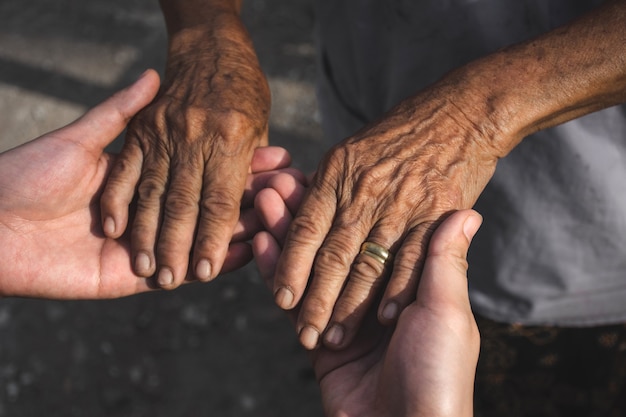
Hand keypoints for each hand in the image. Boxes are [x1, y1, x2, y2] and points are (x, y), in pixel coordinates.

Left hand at [0, 69, 288, 298]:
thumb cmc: (28, 175)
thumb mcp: (82, 139)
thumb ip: (121, 114)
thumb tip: (154, 76)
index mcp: (142, 180)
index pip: (201, 171)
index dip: (237, 163)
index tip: (275, 151)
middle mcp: (151, 213)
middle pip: (211, 205)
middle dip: (253, 195)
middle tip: (293, 186)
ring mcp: (147, 246)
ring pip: (206, 237)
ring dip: (246, 226)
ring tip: (284, 213)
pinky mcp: (136, 279)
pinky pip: (185, 272)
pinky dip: (219, 262)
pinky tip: (253, 247)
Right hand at [100, 6, 270, 289]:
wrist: (211, 46)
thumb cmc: (245, 91)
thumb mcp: (258, 127)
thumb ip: (250, 169)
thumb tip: (253, 214)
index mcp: (230, 139)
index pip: (220, 201)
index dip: (213, 240)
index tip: (204, 273)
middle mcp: (194, 136)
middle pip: (184, 202)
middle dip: (178, 246)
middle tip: (173, 280)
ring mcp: (162, 132)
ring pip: (152, 191)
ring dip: (147, 233)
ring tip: (144, 267)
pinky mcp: (139, 128)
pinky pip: (124, 168)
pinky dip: (118, 199)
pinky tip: (114, 229)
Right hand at [253, 176, 480, 416]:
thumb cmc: (440, 375)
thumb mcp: (448, 313)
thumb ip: (443, 262)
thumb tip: (468, 212)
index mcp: (407, 284)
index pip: (371, 229)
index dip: (347, 200)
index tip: (327, 168)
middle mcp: (374, 296)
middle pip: (334, 242)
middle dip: (307, 211)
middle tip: (282, 178)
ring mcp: (343, 317)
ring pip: (308, 264)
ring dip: (285, 231)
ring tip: (265, 197)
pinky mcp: (317, 342)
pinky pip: (292, 299)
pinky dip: (275, 269)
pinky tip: (260, 239)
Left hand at [269, 83, 498, 348]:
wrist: (463, 112)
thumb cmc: (402, 134)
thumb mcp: (353, 151)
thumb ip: (329, 189)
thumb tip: (298, 222)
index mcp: (338, 173)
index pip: (306, 228)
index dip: (290, 265)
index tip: (281, 301)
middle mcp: (365, 190)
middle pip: (333, 254)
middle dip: (316, 298)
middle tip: (303, 333)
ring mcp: (402, 203)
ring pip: (368, 262)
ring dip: (352, 304)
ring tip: (335, 337)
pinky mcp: (437, 213)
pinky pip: (414, 257)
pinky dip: (399, 287)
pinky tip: (385, 316)